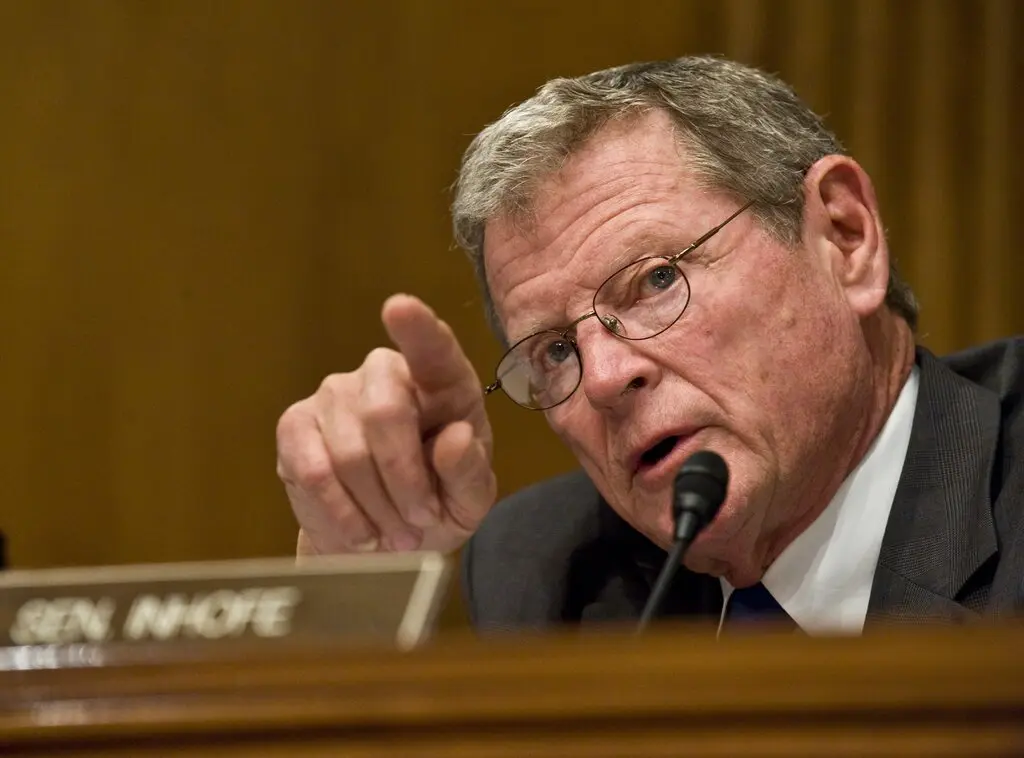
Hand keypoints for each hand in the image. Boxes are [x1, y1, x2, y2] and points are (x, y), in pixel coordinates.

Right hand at [276, 294, 495, 555]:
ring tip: (396, 536)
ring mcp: (335, 394)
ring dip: (377, 507)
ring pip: (349, 453)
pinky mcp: (295, 426)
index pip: (432, 347)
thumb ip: (469, 471)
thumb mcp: (470, 499)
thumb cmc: (439, 502)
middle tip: (420, 522)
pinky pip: (313, 471)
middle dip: (405, 481)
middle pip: (385, 413)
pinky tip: (361, 533)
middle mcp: (385, 374)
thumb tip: (455, 438)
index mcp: (442, 382)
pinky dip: (341, 513)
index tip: (399, 308)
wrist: (385, 538)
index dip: (416, 328)